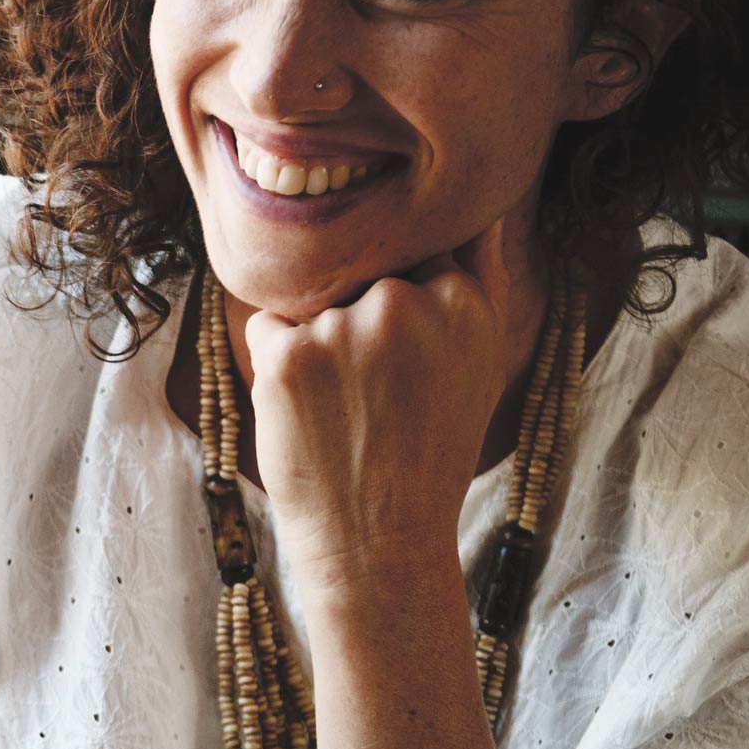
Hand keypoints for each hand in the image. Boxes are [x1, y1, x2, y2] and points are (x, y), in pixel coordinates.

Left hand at [242, 222, 532, 591]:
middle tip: (376, 395)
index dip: (401, 295)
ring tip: (346, 408)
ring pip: (311, 299)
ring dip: (317, 341)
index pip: (416, 248)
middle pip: (358, 272)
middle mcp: (408, 302)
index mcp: (464, 300)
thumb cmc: (428, 453)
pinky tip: (310, 413)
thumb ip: (476, 278)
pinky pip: (268, 326)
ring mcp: (345, 326)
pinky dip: (277, 363)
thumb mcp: (479, 362)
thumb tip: (474, 207)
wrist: (380, 541)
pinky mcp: (289, 354)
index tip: (405, 351)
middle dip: (356, 317)